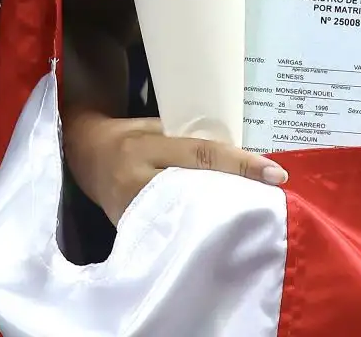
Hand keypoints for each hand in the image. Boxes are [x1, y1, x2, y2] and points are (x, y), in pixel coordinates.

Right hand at [64, 112, 284, 225]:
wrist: (84, 158)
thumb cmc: (126, 135)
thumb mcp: (152, 126)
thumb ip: (187, 138)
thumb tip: (238, 151)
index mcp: (144, 148)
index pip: (201, 155)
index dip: (240, 164)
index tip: (276, 173)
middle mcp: (137, 181)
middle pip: (197, 192)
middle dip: (237, 198)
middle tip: (274, 203)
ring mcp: (133, 212)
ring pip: (187, 218)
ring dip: (222, 219)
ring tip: (255, 221)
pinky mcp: (134, 231)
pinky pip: (173, 231)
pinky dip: (199, 232)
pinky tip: (222, 234)